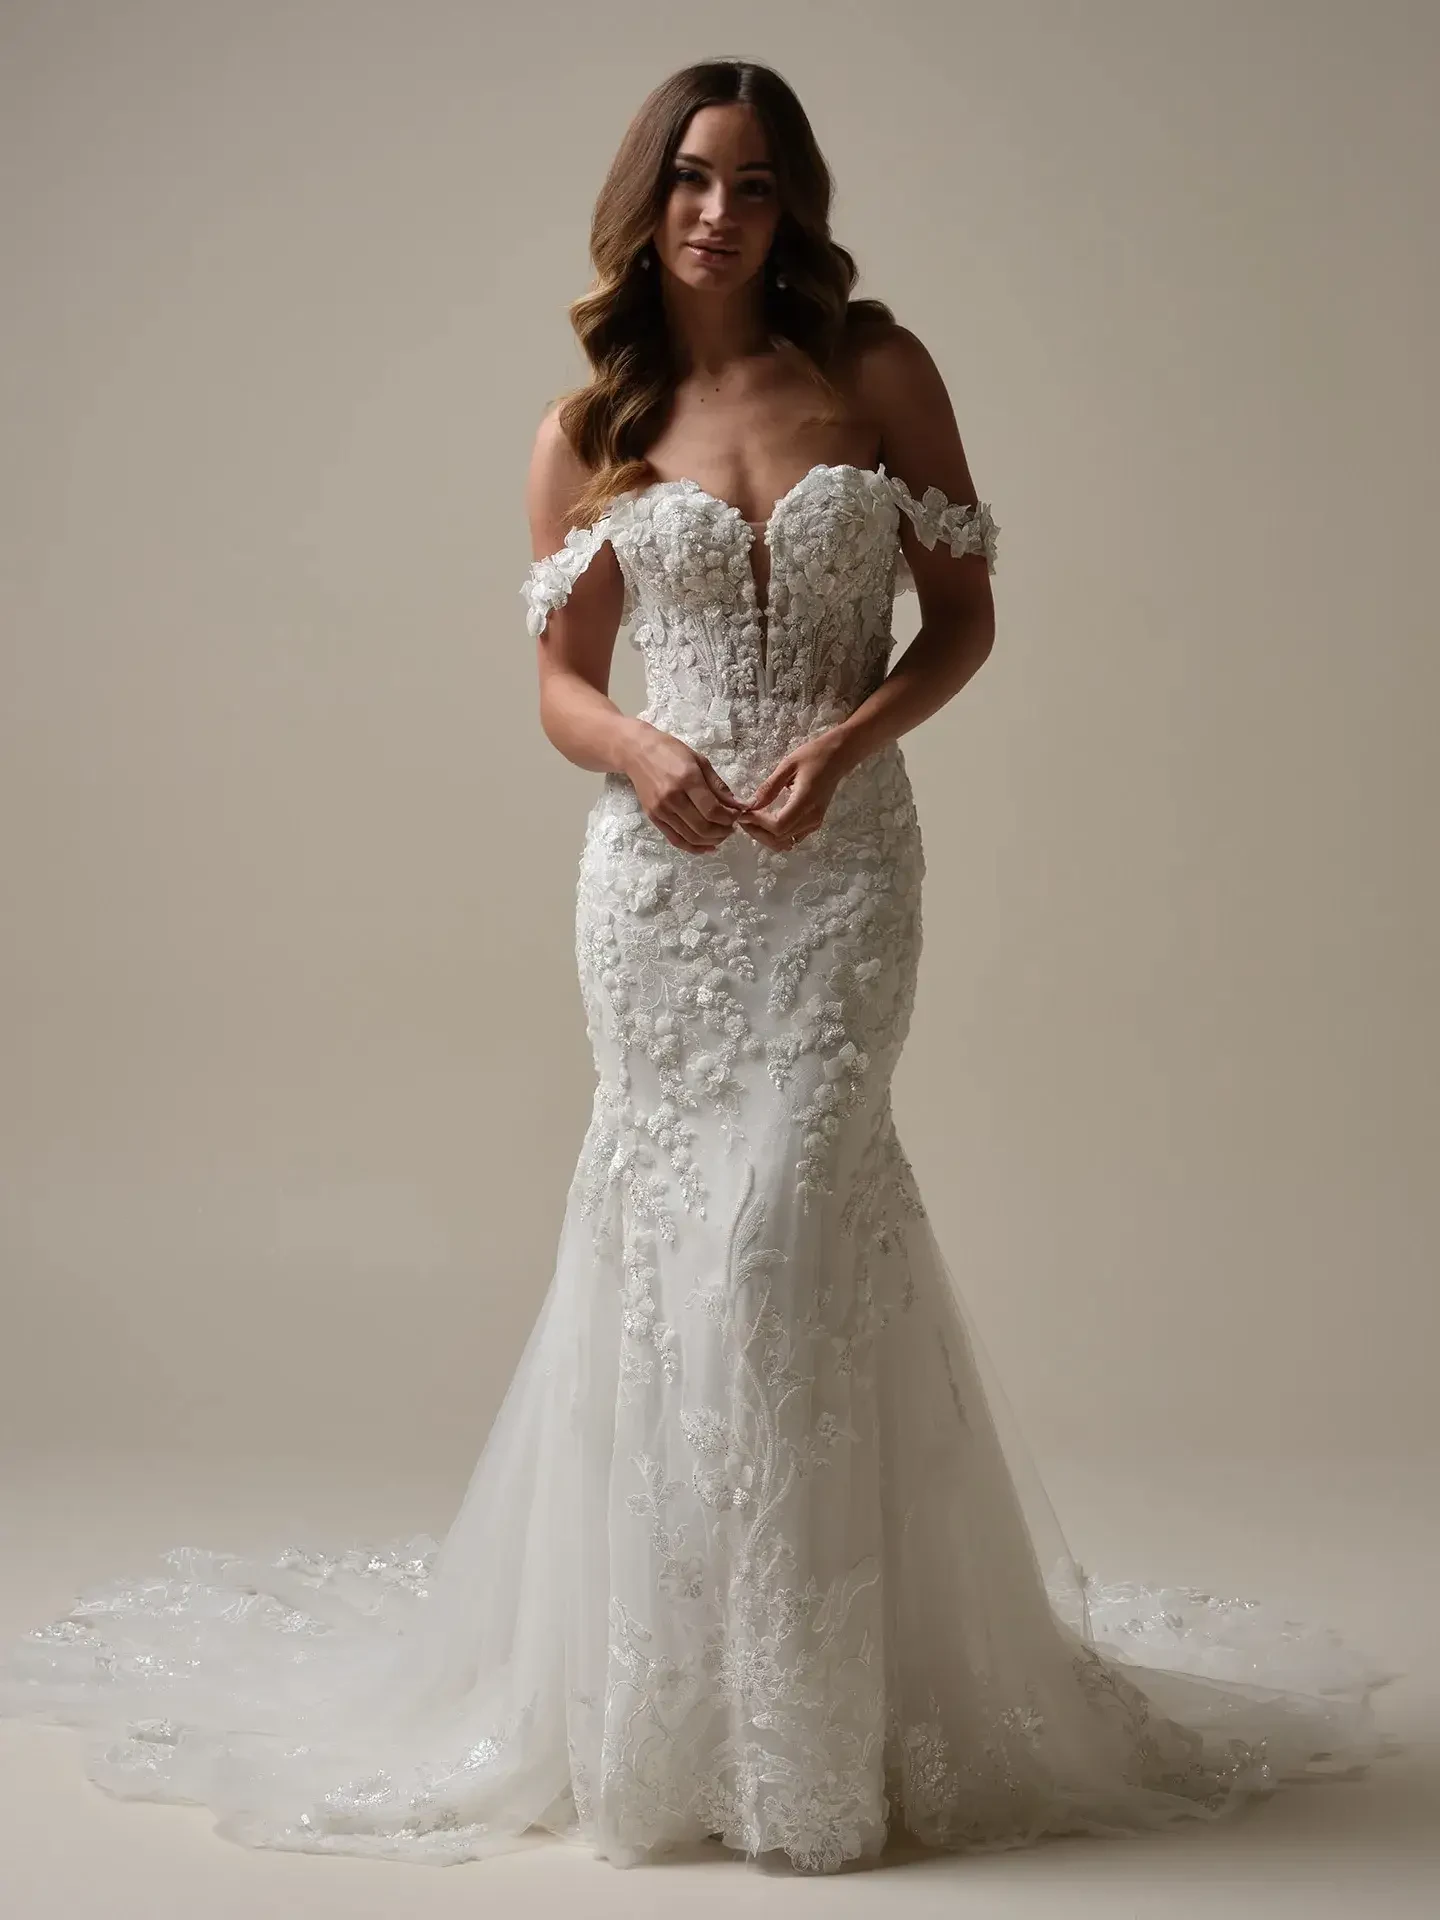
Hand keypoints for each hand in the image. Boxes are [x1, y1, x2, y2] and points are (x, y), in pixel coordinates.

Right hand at [621, 722, 747, 852]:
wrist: (637, 752)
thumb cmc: (671, 751)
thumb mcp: (700, 761)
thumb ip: (719, 786)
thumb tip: (738, 806)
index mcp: (687, 780)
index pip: (713, 810)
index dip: (729, 818)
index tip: (736, 815)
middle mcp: (673, 798)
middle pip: (703, 827)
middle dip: (723, 832)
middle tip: (731, 827)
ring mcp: (661, 810)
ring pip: (691, 837)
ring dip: (711, 840)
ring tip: (721, 835)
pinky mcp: (653, 817)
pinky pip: (675, 840)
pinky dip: (693, 847)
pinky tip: (706, 846)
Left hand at [739, 728, 855, 851]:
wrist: (838, 756)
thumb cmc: (813, 756)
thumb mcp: (787, 765)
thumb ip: (768, 788)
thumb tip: (749, 805)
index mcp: (805, 802)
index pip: (778, 826)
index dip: (758, 823)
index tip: (744, 812)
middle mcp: (811, 818)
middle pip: (779, 839)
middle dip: (757, 831)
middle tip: (744, 817)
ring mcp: (814, 823)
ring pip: (785, 842)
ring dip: (765, 835)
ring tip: (753, 820)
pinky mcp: (814, 823)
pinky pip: (792, 837)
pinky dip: (776, 835)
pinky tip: (766, 821)